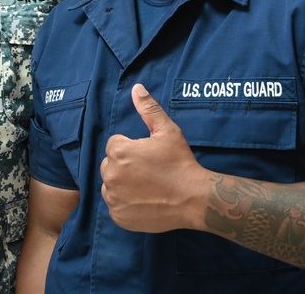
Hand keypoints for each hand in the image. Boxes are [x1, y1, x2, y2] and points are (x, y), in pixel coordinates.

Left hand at [100, 84, 208, 233]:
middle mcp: (111, 174)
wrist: (194, 199)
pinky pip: (115, 205)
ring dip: (123, 184)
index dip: (133, 148)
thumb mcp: (167, 131)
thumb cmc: (180, 163)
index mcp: (119, 151)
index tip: (149, 156)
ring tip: (148, 186)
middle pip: (110, 164)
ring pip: (111, 185)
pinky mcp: (118, 216)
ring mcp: (114, 198)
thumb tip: (137, 88)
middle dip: (125, 165)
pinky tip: (144, 201)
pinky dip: (126, 204)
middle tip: (150, 172)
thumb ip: (148, 109)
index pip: (115, 145)